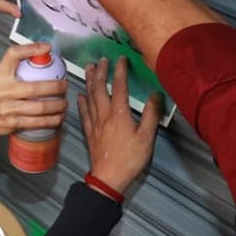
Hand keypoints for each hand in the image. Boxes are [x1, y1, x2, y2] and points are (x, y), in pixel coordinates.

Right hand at [0, 43, 68, 147]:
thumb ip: (14, 70)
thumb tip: (40, 58)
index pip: (13, 55)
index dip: (31, 49)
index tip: (46, 48)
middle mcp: (2, 91)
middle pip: (35, 87)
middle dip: (56, 87)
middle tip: (64, 86)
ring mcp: (7, 108)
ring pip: (40, 107)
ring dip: (58, 106)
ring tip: (64, 104)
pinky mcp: (12, 123)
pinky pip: (37, 122)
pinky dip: (51, 120)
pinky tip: (58, 117)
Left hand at [78, 57, 161, 194]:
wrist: (109, 177)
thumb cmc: (130, 158)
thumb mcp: (147, 137)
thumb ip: (151, 115)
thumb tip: (155, 95)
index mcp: (119, 114)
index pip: (119, 87)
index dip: (120, 71)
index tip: (120, 58)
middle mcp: (104, 114)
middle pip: (99, 87)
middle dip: (100, 71)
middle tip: (101, 59)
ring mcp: (94, 122)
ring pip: (89, 96)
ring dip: (89, 81)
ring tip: (89, 68)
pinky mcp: (89, 131)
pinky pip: (83, 112)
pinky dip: (82, 101)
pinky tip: (80, 95)